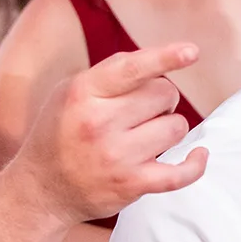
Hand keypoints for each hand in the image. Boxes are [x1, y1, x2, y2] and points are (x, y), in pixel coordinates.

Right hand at [10, 44, 207, 224]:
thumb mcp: (70, 92)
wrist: (41, 190)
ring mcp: (116, 156)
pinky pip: (181, 173)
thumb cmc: (61, 132)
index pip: (133, 68)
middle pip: (164, 93)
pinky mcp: (131, 185)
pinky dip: (196, 164)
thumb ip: (109, 75)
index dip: (166, 57)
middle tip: (144, 111)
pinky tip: (199, 155)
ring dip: (169, 128)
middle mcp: (99, 123)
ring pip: (176, 127)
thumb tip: (158, 60)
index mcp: (83, 93)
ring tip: (147, 134)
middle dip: (162, 98)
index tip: (192, 52)